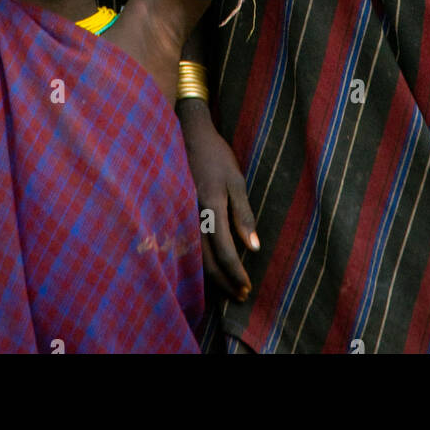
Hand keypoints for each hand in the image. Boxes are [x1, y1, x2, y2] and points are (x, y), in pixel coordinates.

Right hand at [178, 100, 258, 301]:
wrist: (185, 134)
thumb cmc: (215, 155)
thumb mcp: (235, 179)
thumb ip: (243, 214)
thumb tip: (254, 248)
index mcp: (210, 207)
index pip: (224, 252)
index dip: (236, 273)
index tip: (247, 288)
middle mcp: (192, 216)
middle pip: (206, 261)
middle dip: (224, 282)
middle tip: (240, 295)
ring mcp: (180, 215)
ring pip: (194, 257)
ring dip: (212, 277)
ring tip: (228, 288)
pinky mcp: (175, 213)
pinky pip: (187, 245)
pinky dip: (199, 261)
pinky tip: (209, 268)